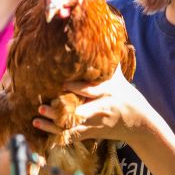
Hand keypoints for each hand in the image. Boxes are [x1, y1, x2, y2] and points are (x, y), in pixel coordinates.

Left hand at [33, 66, 148, 142]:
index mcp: (108, 91)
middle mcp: (101, 108)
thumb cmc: (125, 94)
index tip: (61, 83)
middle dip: (60, 111)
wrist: (138, 122)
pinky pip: (73, 136)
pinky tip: (42, 129)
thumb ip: (108, 62)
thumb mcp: (119, 77)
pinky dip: (58, 136)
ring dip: (53, 125)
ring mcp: (95, 122)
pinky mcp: (91, 133)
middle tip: (41, 107)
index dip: (77, 87)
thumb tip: (101, 38)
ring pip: (72, 126)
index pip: (91, 90)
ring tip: (36, 119)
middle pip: (79, 111)